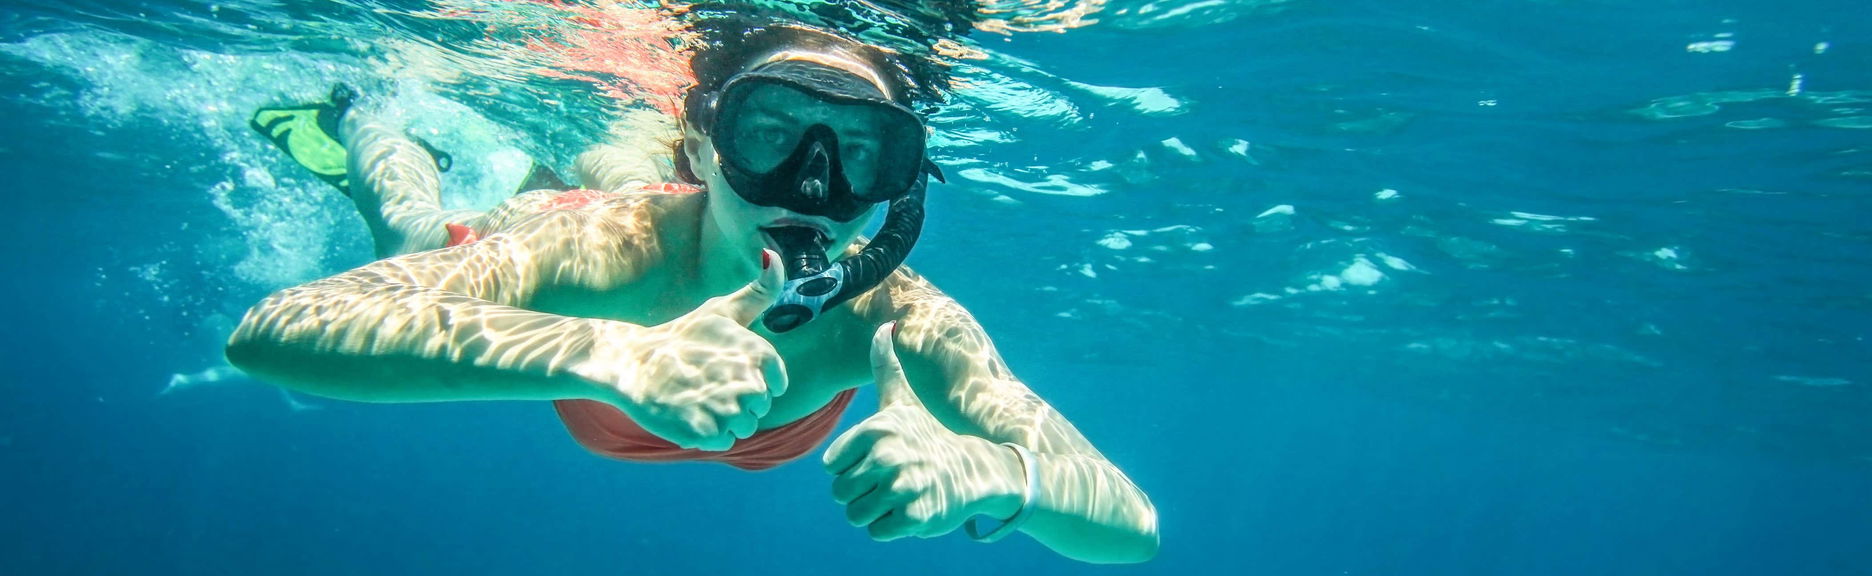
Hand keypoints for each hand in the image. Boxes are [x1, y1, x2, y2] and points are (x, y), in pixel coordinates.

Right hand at [571, 250, 786, 450]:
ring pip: (743, 428)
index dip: (754, 381)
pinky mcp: (705, 433)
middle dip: (737, 401)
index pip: (776, 384)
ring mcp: (727, 410)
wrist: (632, 361)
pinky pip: (724, 442)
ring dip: (723, 420)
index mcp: (758, 354)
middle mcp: (748, 383)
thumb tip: (775, 255)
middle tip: (705, 383)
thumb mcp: (722, 310)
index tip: (727, 370)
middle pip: (759, 408)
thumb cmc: (682, 335)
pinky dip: (708, 435)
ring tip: (697, 398)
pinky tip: (688, 413)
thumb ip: (759, 291)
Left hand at [823, 323, 1024, 540]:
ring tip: (899, 495)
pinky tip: (912, 508)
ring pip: (856, 515)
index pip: (833, 466)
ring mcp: (902, 487)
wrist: (975, 470)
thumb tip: (883, 324)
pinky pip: (878, 530)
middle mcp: (887, 456)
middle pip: (841, 493)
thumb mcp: (903, 400)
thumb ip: (885, 365)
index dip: (853, 467)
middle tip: (891, 481)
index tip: (879, 459)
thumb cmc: (928, 435)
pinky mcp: (915, 517)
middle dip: (863, 493)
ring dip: (875, 511)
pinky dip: (892, 526)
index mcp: (876, 429)